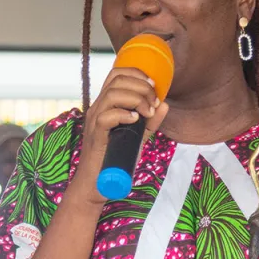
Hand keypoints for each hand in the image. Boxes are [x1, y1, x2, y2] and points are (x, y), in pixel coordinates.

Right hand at [67, 67, 169, 204]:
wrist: (97, 184)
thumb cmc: (115, 160)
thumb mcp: (137, 137)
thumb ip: (150, 121)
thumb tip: (165, 104)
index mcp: (105, 104)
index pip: (116, 75)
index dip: (137, 73)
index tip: (153, 86)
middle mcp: (98, 108)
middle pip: (116, 80)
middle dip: (141, 86)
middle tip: (154, 102)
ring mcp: (94, 121)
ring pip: (112, 94)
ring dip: (136, 99)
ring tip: (148, 113)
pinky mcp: (95, 136)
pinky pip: (106, 116)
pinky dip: (124, 114)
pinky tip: (136, 121)